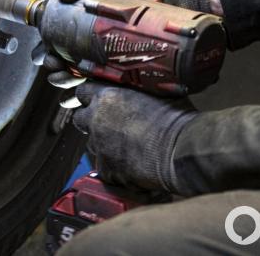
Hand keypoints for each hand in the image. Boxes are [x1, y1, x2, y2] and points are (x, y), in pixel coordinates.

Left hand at [71, 82, 197, 191]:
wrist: (180, 150)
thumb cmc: (175, 118)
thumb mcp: (157, 92)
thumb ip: (138, 90)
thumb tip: (141, 88)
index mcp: (107, 97)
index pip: (83, 92)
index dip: (89, 96)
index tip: (96, 100)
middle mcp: (97, 120)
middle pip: (79, 118)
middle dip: (89, 121)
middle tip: (107, 124)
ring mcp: (100, 146)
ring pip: (93, 144)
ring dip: (104, 144)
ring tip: (127, 147)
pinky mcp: (107, 170)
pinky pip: (105, 167)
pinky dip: (116, 167)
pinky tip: (133, 165)